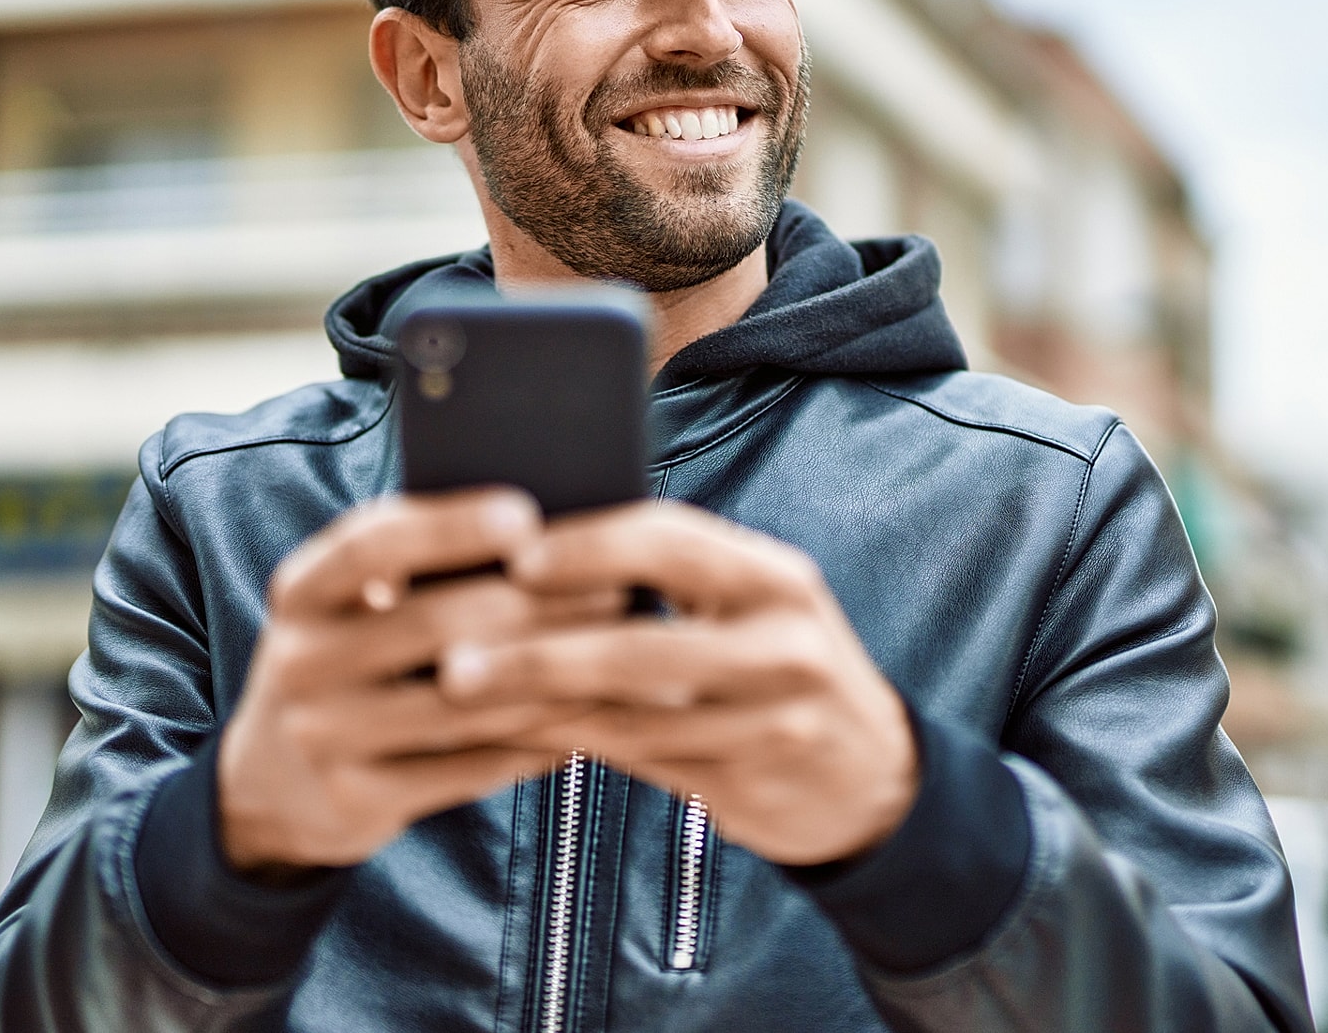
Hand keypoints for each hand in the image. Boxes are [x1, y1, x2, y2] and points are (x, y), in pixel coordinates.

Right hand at [218, 489, 624, 872]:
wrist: (272, 783)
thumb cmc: (352, 659)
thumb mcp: (351, 605)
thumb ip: (418, 566)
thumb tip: (544, 527)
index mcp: (301, 590)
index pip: (372, 544)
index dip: (450, 527)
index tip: (527, 514)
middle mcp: (299, 660)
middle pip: (435, 624)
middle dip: (536, 604)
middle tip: (615, 589)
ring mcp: (321, 736)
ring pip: (463, 701)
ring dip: (551, 675)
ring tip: (619, 651)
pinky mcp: (355, 800)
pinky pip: (468, 766)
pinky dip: (535, 740)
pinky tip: (588, 718)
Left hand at [437, 502, 919, 866]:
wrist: (872, 774)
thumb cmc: (779, 662)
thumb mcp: (753, 601)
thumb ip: (673, 575)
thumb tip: (539, 544)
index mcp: (776, 577)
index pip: (673, 542)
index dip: (589, 546)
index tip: (514, 555)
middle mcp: (782, 645)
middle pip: (641, 645)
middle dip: (538, 652)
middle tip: (454, 659)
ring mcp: (770, 722)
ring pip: (631, 717)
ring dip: (537, 708)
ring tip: (461, 698)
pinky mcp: (748, 785)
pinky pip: (639, 762)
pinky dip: (571, 744)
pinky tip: (514, 734)